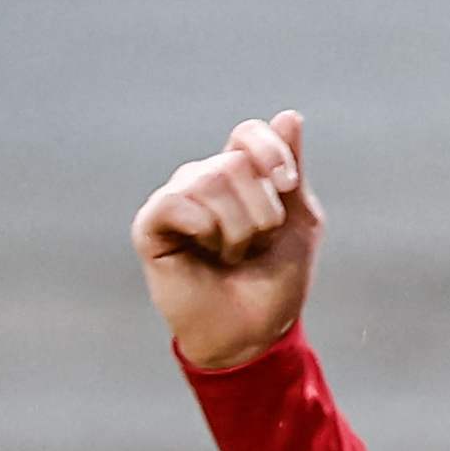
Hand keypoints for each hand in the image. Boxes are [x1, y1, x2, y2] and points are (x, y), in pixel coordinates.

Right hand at [135, 112, 319, 371]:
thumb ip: (292, 171)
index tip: (287, 186)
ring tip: (229, 256)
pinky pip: (177, 202)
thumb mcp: (299, 221)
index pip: (248, 134)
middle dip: (260, 211)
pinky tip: (204, 251)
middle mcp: (203, 179)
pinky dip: (203, 228)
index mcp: (238, 174)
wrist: (251, 334)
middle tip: (252, 246)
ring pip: (210, 180)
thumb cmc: (273, 282)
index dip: (271, 153)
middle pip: (234, 162)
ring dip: (236, 229)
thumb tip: (289, 115)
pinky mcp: (151, 225)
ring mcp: (176, 200)